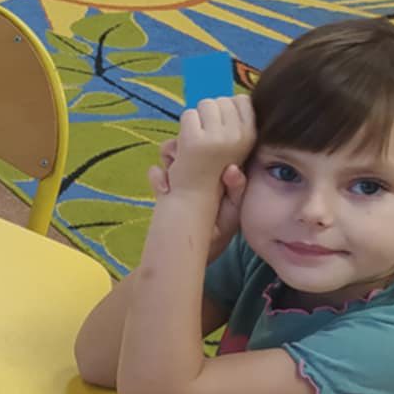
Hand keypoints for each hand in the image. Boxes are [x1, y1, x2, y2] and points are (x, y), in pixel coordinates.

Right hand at [150, 139, 247, 257]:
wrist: (194, 253)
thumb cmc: (220, 231)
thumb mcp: (234, 212)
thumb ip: (236, 190)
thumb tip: (232, 169)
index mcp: (220, 170)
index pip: (215, 143)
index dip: (208, 141)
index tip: (204, 149)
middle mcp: (200, 169)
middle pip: (189, 143)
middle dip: (182, 148)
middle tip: (181, 160)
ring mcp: (181, 177)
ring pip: (171, 153)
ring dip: (169, 160)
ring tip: (173, 178)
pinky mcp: (165, 187)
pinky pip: (156, 172)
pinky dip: (157, 177)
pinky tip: (164, 189)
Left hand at [167, 95, 254, 196]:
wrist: (195, 202)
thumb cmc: (214, 175)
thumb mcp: (234, 148)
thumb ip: (235, 123)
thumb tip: (238, 97)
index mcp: (251, 136)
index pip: (242, 100)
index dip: (225, 109)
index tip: (219, 127)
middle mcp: (237, 135)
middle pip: (220, 100)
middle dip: (209, 114)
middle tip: (205, 139)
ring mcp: (216, 138)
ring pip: (203, 105)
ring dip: (195, 121)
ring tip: (195, 144)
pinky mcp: (194, 141)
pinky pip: (188, 115)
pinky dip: (182, 128)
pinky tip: (185, 149)